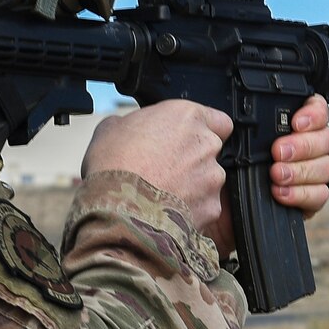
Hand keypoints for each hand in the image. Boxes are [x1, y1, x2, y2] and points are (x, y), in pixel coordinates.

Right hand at [83, 101, 232, 241]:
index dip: (203, 131)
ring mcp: (212, 178)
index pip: (217, 121)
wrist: (118, 211)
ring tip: (162, 194)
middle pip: (211, 151)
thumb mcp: (110, 128)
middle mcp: (206, 145)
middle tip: (166, 169)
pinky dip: (191, 210)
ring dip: (193, 186)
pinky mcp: (211, 207)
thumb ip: (133, 123)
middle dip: (194, 160)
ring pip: (209, 180)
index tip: (188, 139)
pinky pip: (205, 206)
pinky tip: (167, 212)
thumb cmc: (113, 168)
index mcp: (186, 117)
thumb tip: (130, 128)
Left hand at [195, 93, 328, 258]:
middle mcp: (300, 150)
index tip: (296, 122)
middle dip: (305, 144)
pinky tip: (280, 194)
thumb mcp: (219, 141)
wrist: (208, 212)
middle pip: (326, 138)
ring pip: (326, 167)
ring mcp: (306, 177)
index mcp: (283, 128)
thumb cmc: (211, 175)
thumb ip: (236, 123)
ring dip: (302, 170)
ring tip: (275, 175)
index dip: (314, 113)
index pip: (316, 110)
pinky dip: (302, 193)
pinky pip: (320, 195)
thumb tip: (236, 118)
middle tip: (278, 152)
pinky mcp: (306, 203)